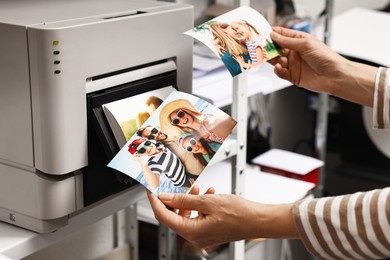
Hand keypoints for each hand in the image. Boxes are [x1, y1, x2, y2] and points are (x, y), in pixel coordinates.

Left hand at [147, 187, 296, 248]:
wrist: (258, 220)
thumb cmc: (239, 213)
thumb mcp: (208, 201)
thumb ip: (183, 199)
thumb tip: (165, 197)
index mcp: (191, 231)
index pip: (164, 216)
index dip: (155, 201)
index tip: (151, 190)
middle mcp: (195, 237)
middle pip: (175, 216)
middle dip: (176, 199)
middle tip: (175, 185)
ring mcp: (203, 236)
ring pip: (187, 215)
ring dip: (189, 201)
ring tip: (199, 188)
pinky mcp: (210, 231)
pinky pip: (198, 217)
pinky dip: (199, 206)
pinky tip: (208, 194)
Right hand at [270, 26, 376, 106]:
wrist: (334, 75)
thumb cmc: (325, 57)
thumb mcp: (305, 44)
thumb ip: (287, 41)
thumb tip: (274, 36)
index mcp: (299, 41)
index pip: (282, 35)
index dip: (273, 34)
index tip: (263, 34)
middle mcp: (295, 52)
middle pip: (277, 48)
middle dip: (269, 48)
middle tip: (261, 48)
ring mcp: (293, 64)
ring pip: (276, 60)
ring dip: (272, 59)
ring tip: (270, 58)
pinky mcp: (292, 76)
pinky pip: (280, 72)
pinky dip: (277, 70)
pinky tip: (278, 67)